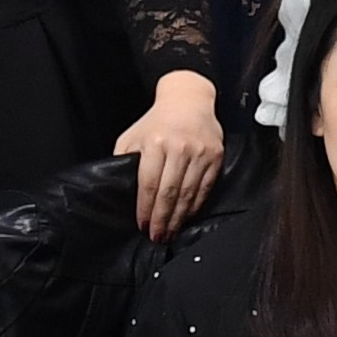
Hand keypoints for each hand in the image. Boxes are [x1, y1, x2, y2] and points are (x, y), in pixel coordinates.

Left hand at [115, 72, 226, 240]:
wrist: (188, 100)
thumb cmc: (157, 121)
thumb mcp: (133, 136)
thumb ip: (126, 161)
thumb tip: (122, 191)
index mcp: (156, 143)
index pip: (149, 184)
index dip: (145, 209)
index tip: (142, 225)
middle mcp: (179, 148)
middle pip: (169, 193)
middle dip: (161, 219)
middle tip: (157, 237)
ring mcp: (200, 153)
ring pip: (189, 194)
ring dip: (179, 217)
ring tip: (170, 232)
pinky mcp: (215, 156)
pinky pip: (205, 188)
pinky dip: (196, 206)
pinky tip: (187, 216)